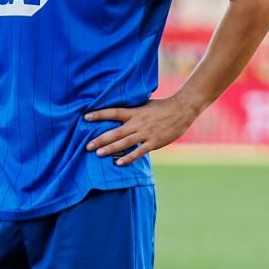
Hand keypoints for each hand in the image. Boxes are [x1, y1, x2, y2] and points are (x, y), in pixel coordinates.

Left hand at [85, 95, 201, 164]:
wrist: (183, 109)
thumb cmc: (162, 107)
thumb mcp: (145, 105)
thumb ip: (132, 110)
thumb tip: (119, 112)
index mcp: (134, 112)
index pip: (113, 112)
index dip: (99, 114)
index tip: (85, 117)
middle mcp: (137, 123)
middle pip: (115, 132)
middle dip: (100, 139)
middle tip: (87, 146)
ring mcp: (145, 133)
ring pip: (124, 142)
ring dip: (110, 149)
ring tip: (97, 153)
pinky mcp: (154, 142)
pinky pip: (139, 152)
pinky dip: (129, 158)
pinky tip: (118, 164)